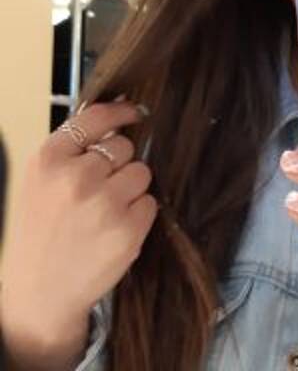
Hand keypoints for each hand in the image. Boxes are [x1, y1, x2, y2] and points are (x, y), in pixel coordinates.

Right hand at [1, 99, 156, 369]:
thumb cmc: (42, 232)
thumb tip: (117, 122)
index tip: (134, 112)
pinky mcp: (129, 230)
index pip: (95, 118)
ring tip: (107, 211)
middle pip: (125, 147)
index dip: (120, 112)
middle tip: (100, 189)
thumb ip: (73, 152)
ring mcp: (105, 204)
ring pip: (142, 172)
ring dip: (132, 188)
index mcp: (49, 160)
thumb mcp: (41, 183)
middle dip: (119, 164)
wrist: (40, 290)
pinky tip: (116, 228)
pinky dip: (139, 213)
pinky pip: (151, 202)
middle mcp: (77, 177)